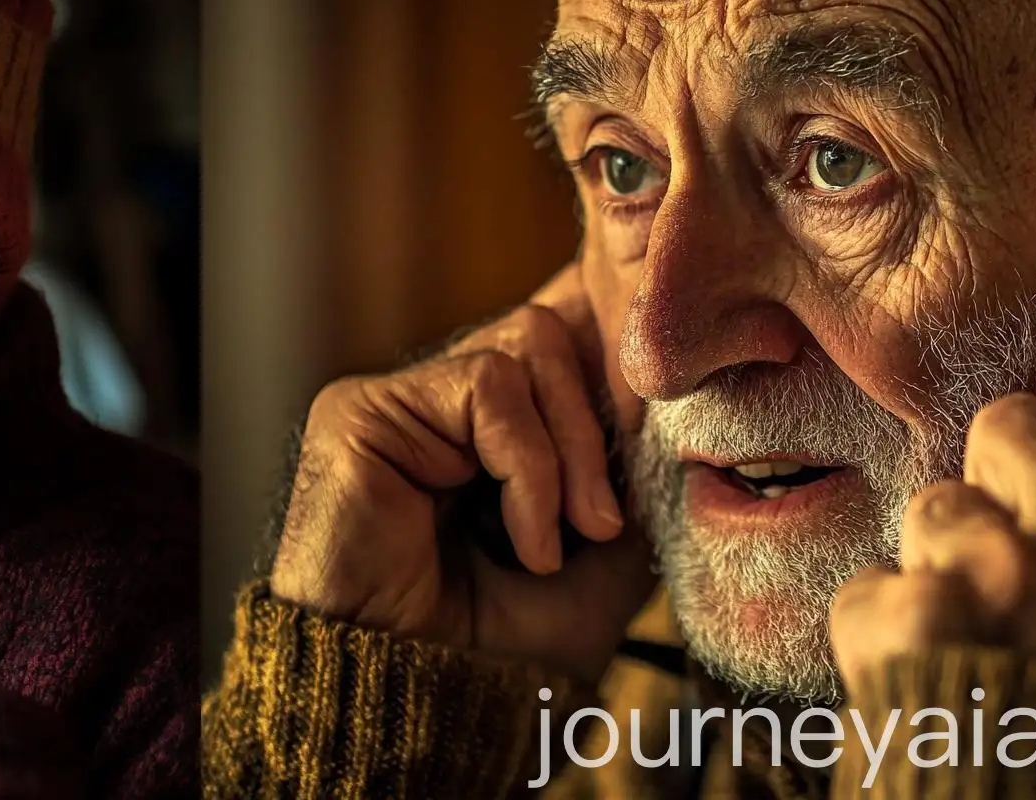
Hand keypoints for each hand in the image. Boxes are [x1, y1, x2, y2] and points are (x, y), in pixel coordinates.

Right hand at [268, 262, 653, 678]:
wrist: (417, 704)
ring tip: (564, 539)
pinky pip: (489, 385)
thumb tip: (670, 413)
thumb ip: (630, 485)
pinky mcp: (366, 408)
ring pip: (531, 344)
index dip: (619, 362)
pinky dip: (530, 467)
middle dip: (602, 423)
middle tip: (605, 522)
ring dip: (571, 451)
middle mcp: (443, 402)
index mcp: (490, 429)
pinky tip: (528, 542)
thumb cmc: (498, 649)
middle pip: (556, 330)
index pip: (563, 339)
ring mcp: (403, 400)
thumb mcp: (600, 566)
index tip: (665, 424)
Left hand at [831, 351, 1035, 717]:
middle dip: (1000, 483)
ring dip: (942, 563)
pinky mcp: (907, 612)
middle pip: (1010, 420)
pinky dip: (889, 628)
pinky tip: (933, 681)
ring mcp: (996, 572)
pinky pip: (876, 574)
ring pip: (934, 499)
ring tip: (986, 646)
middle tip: (1023, 571)